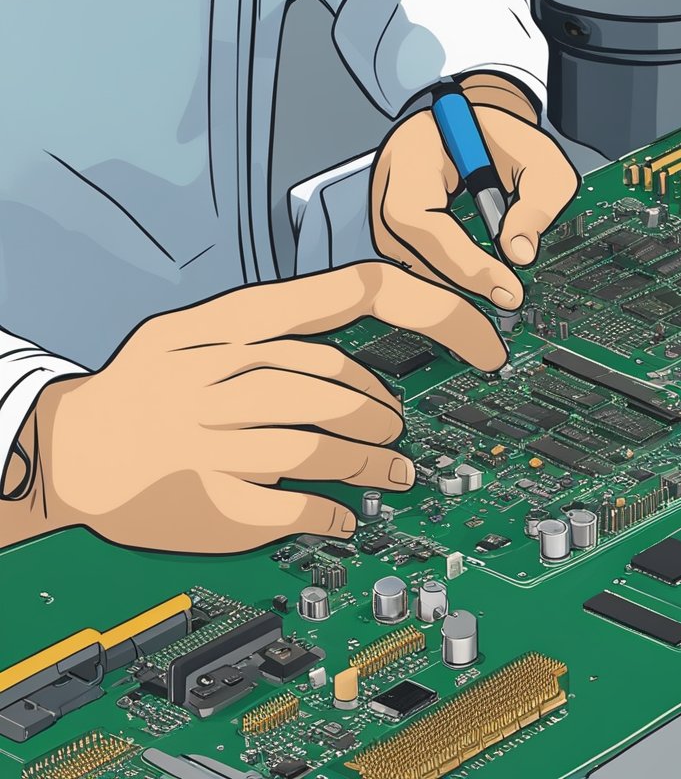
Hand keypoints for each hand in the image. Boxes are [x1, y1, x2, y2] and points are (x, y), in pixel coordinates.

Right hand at [15, 263, 505, 553]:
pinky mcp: (214, 498)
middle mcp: (227, 372)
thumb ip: (283, 333)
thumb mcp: (202, 330)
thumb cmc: (150, 387)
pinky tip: (346, 513)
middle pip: (345, 384)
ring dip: (377, 462)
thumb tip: (367, 364)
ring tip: (395, 471)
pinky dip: (337, 509)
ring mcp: (218, 437)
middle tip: (397, 428)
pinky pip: (301, 502)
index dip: (440, 310)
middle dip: (384, 411)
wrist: (67, 448)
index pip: (357, 292)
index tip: (490, 334)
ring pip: (330, 444)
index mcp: (234, 320)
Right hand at [371, 75, 578, 307]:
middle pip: (407, 253)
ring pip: (412, 271)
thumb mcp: (540, 157)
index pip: (417, 216)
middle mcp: (387, 185)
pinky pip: (417, 274)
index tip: (507, 287)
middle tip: (510, 301)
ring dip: (458, 292)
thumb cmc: (506, 143)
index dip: (460, 260)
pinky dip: (453, 290)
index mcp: (413, 150)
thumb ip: (540, 198)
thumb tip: (520, 253)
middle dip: (461, 284)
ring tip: (504, 297)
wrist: (478, 135)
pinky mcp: (396, 238)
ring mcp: (384, 214)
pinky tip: (486, 292)